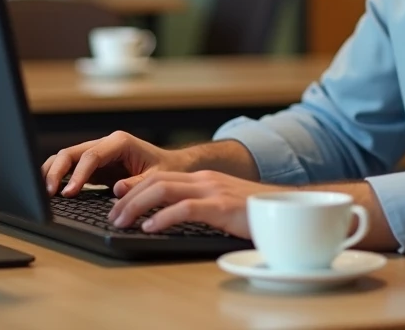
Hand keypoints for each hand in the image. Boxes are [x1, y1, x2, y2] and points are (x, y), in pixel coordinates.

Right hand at [41, 131, 195, 196]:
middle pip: (71, 153)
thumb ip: (137, 183)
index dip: (78, 174)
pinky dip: (59, 178)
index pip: (91, 155)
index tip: (68, 193)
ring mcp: (97, 154)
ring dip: (53, 173)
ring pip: (66, 158)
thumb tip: (117, 189)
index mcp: (120, 142)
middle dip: (57, 171)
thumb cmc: (166, 169)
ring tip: (45, 193)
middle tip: (48, 193)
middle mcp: (105, 144)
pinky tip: (51, 192)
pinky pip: (70, 169)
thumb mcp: (157, 178)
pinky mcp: (94, 166)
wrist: (171, 166)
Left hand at [107, 170, 279, 237]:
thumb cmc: (259, 214)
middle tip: (112, 215)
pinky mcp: (221, 206)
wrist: (292, 211)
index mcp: (205, 179)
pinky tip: (149, 227)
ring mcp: (213, 190)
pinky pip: (184, 208)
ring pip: (163, 190)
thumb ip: (203, 206)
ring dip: (136, 206)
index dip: (136, 187)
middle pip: (156, 181)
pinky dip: (161, 217)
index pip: (161, 177)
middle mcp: (206, 180)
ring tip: (121, 221)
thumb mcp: (224, 206)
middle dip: (129, 198)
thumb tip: (175, 216)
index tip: (117, 199)